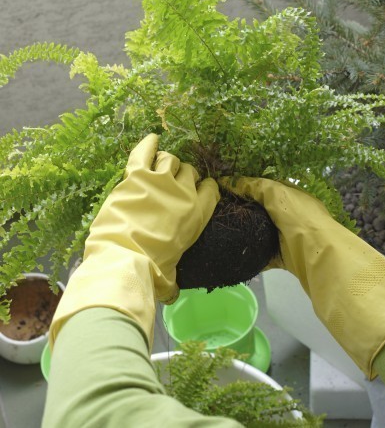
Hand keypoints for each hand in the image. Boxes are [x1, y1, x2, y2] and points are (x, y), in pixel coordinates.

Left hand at [50, 135, 218, 348]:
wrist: (125, 258)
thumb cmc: (152, 271)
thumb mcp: (171, 276)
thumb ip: (174, 278)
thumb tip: (172, 294)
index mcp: (199, 213)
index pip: (210, 188)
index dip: (203, 187)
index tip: (196, 189)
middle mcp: (184, 191)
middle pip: (189, 171)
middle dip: (182, 176)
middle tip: (170, 185)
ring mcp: (160, 180)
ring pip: (169, 158)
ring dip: (165, 163)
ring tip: (156, 170)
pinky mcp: (136, 175)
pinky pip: (143, 152)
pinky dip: (147, 144)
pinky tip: (151, 139)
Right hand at [220, 177, 384, 379]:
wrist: (318, 253)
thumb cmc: (299, 217)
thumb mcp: (276, 193)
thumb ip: (254, 186)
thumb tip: (228, 180)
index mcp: (291, 196)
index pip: (265, 188)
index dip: (246, 186)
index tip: (224, 189)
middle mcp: (289, 215)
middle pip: (261, 210)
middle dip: (243, 210)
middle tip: (217, 210)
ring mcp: (286, 236)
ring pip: (260, 232)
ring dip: (244, 232)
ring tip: (220, 229)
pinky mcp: (282, 257)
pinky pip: (261, 255)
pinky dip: (249, 255)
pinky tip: (231, 252)